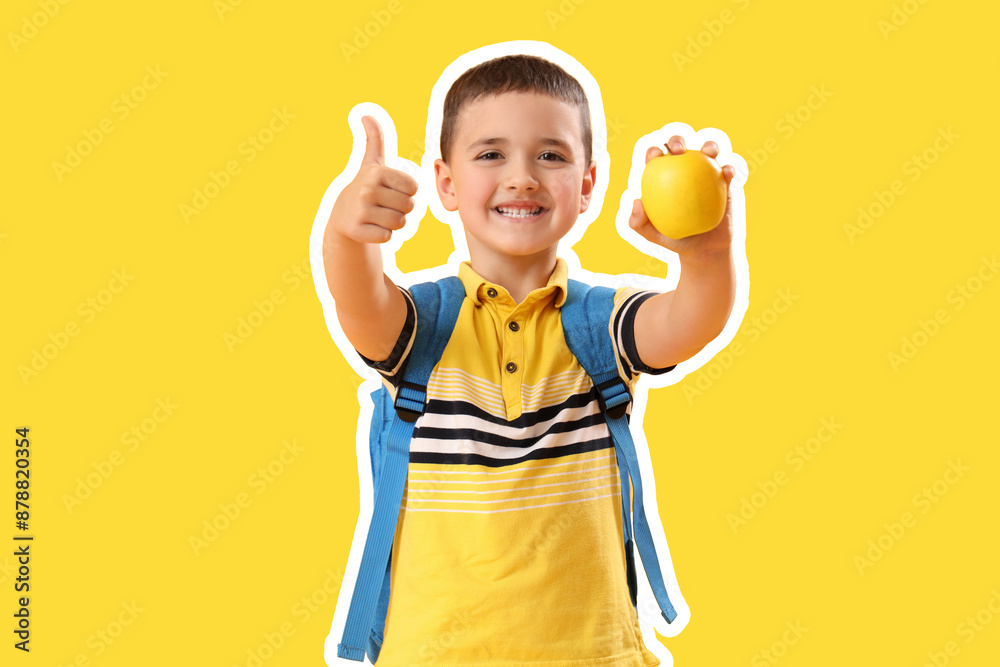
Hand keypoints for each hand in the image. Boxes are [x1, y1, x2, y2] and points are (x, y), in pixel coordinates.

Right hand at [328, 115, 418, 244]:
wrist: (342, 215)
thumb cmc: (365, 186)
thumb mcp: (371, 162)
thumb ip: (375, 139)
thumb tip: (366, 114)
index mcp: (376, 173)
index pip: (414, 188)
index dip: (407, 192)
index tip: (391, 190)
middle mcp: (367, 190)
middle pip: (409, 206)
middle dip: (402, 209)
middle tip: (385, 205)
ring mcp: (361, 211)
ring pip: (400, 223)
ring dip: (395, 223)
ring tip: (379, 216)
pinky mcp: (358, 231)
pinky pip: (387, 236)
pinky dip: (383, 234)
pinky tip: (372, 227)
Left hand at [628, 135, 734, 256]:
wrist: (704, 248)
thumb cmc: (676, 240)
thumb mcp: (653, 236)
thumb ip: (639, 223)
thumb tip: (636, 201)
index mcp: (664, 178)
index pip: (656, 159)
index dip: (653, 151)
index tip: (655, 156)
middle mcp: (684, 172)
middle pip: (680, 148)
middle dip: (677, 140)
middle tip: (679, 150)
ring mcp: (705, 174)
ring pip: (708, 152)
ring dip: (709, 146)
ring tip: (709, 152)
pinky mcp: (723, 182)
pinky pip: (727, 172)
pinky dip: (728, 168)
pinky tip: (727, 172)